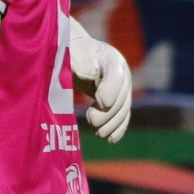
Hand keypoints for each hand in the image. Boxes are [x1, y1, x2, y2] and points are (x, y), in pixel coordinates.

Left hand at [69, 23, 131, 143]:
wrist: (78, 55)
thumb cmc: (70, 54)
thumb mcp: (70, 54)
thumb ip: (74, 64)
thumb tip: (84, 77)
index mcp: (110, 57)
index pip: (116, 75)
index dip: (111, 89)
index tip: (101, 102)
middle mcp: (122, 72)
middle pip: (121, 96)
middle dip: (108, 112)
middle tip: (91, 121)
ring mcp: (124, 87)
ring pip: (123, 109)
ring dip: (112, 124)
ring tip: (98, 133)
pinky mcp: (120, 100)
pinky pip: (123, 116)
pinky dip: (118, 128)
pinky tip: (111, 139)